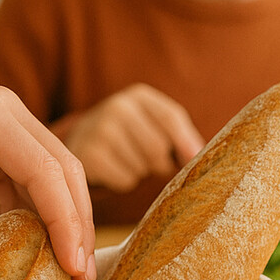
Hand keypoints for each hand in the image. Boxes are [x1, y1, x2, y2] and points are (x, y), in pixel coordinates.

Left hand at [0, 59, 94, 279]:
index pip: (45, 171)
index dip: (64, 221)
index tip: (72, 265)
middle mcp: (8, 115)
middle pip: (64, 172)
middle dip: (77, 225)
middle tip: (80, 277)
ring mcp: (7, 128)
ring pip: (55, 176)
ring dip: (64, 221)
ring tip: (68, 269)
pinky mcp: (0, 144)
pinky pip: (31, 180)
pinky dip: (38, 214)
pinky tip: (38, 247)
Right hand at [64, 83, 204, 192]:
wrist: (81, 140)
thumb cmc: (128, 136)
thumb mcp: (151, 124)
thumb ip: (179, 135)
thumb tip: (198, 154)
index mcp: (139, 96)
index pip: (170, 118)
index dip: (185, 142)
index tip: (193, 160)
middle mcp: (117, 107)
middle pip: (157, 149)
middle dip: (159, 164)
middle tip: (149, 163)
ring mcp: (100, 130)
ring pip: (141, 168)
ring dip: (139, 174)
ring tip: (125, 161)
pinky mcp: (89, 155)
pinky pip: (124, 181)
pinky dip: (124, 183)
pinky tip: (113, 170)